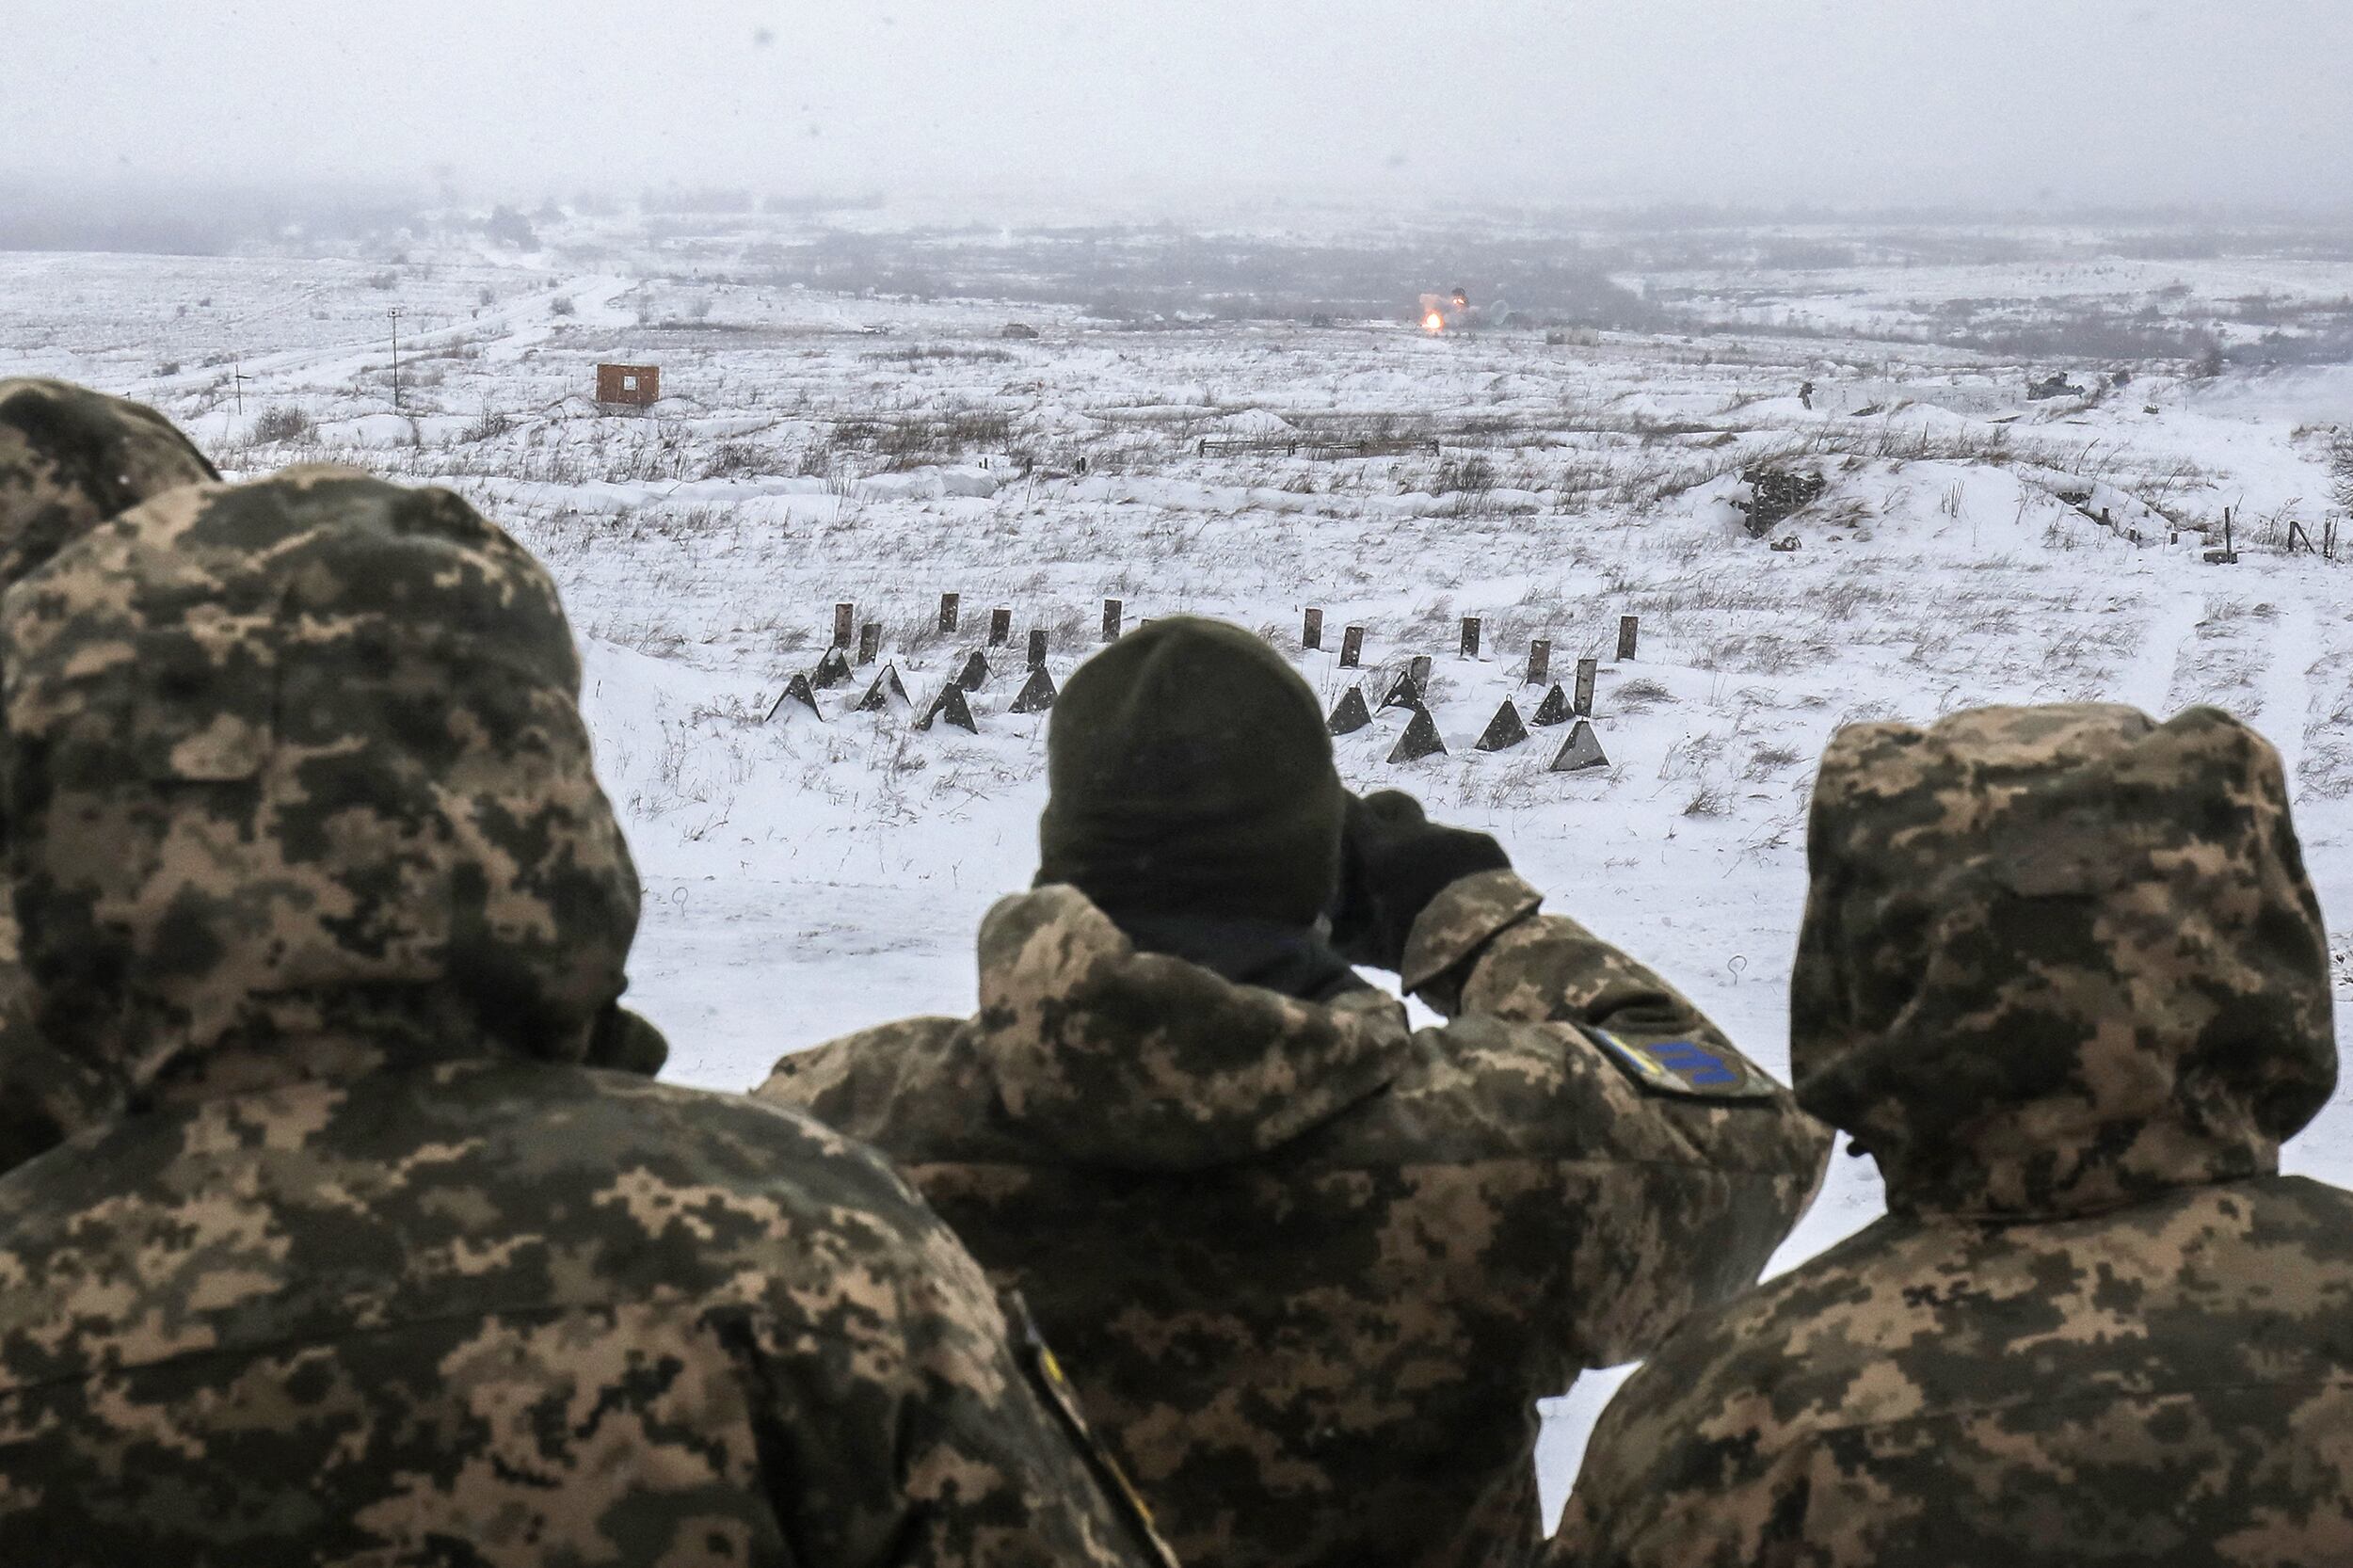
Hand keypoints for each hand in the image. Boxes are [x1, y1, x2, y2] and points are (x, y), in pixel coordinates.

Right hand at [1327, 790, 1510, 972]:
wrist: (1490, 946)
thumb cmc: (1425, 947)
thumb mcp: (1378, 948)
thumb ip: (1348, 936)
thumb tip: (1325, 934)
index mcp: (1385, 853)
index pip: (1351, 810)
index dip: (1341, 807)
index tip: (1336, 809)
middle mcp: (1417, 833)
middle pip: (1392, 803)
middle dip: (1381, 813)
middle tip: (1379, 841)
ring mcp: (1455, 835)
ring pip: (1429, 831)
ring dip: (1423, 850)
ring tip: (1428, 883)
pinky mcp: (1484, 845)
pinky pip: (1462, 845)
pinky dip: (1455, 864)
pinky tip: (1460, 890)